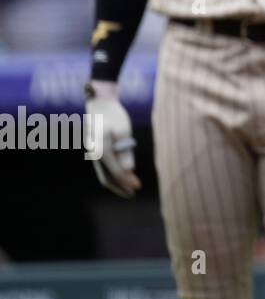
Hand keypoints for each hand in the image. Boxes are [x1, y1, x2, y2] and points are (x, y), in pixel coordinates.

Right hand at [83, 80, 141, 197]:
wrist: (99, 104)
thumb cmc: (114, 115)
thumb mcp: (124, 131)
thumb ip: (126, 152)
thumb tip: (129, 170)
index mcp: (101, 150)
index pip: (115, 172)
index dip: (127, 181)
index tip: (138, 187)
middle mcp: (94, 154)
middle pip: (106, 177)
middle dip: (120, 187)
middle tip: (133, 194)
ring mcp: (93, 153)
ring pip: (103, 173)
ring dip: (116, 181)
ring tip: (130, 187)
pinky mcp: (95, 151)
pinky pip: (103, 166)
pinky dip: (113, 173)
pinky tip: (124, 175)